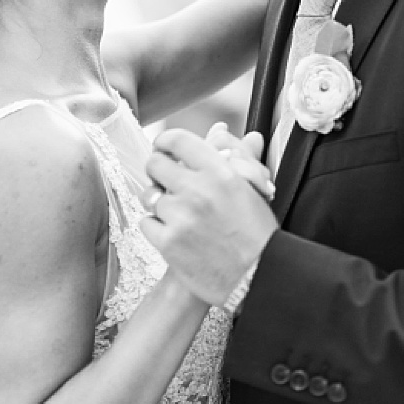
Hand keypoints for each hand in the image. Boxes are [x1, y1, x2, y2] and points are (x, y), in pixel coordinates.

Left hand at [139, 128, 278, 304]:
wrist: (256, 275)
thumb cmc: (257, 233)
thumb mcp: (252, 188)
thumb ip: (233, 155)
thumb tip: (221, 128)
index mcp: (221, 171)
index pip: (178, 140)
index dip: (165, 141)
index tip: (163, 147)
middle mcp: (198, 190)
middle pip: (154, 164)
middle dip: (158, 171)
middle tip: (166, 180)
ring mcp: (180, 216)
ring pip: (149, 195)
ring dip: (160, 202)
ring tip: (178, 213)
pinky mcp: (167, 241)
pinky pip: (147, 222)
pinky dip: (157, 226)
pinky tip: (176, 232)